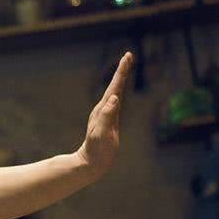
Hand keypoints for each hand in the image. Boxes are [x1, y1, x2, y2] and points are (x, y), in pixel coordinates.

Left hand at [77, 52, 132, 175]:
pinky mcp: (108, 121)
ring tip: (125, 67)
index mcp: (104, 110)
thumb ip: (107, 116)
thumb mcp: (101, 134)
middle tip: (128, 56)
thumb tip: (114, 98)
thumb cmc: (97, 150)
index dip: (122, 72)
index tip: (127, 57)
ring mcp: (105, 115)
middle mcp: (104, 109)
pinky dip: (118, 92)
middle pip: (115, 86)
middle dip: (122, 71)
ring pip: (114, 92)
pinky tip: (118, 91)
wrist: (90, 163)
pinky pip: (115, 102)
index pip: (115, 87)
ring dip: (120, 79)